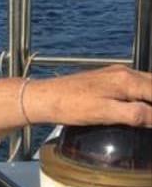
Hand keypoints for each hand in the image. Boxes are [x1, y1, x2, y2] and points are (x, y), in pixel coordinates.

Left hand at [27, 65, 151, 126]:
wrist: (45, 97)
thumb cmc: (71, 106)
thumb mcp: (106, 114)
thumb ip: (136, 114)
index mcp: (127, 80)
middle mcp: (124, 72)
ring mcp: (115, 73)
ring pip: (147, 82)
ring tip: (149, 113)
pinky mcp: (108, 78)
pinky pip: (137, 83)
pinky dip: (146, 92)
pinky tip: (143, 104)